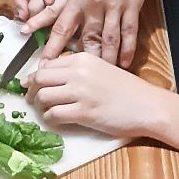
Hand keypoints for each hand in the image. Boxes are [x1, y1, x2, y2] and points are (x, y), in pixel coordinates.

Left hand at [24, 0, 153, 67]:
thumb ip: (72, 2)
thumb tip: (61, 25)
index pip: (61, 27)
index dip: (52, 49)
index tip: (45, 66)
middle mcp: (93, 2)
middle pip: (87, 39)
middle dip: (81, 61)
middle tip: (75, 81)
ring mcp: (114, 4)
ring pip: (109, 40)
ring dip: (106, 60)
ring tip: (102, 76)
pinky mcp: (133, 5)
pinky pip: (129, 33)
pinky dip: (126, 50)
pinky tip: (123, 63)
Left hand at [28, 52, 164, 137]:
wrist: (147, 106)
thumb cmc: (126, 89)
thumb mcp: (100, 69)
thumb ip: (77, 70)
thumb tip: (49, 76)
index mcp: (82, 59)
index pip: (46, 64)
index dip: (35, 77)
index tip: (33, 85)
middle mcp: (78, 72)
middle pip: (39, 78)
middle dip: (31, 90)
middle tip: (32, 100)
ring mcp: (80, 92)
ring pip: (42, 96)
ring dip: (40, 106)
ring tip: (46, 110)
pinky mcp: (84, 112)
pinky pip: (54, 114)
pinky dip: (50, 119)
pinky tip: (56, 120)